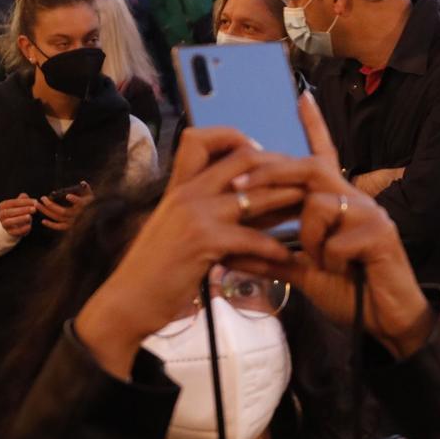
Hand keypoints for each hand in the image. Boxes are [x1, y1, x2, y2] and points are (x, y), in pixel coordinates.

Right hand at [0, 193, 37, 236]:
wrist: (15, 224)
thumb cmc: (19, 210)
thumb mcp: (21, 204)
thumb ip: (23, 199)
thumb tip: (24, 196)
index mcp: (2, 206)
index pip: (12, 203)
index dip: (24, 202)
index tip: (35, 202)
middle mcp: (1, 215)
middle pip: (9, 212)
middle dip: (22, 210)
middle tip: (34, 209)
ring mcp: (4, 224)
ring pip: (9, 222)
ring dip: (20, 219)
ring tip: (30, 217)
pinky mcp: (9, 232)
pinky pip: (14, 232)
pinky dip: (22, 229)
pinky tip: (29, 226)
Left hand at [37, 182, 91, 231]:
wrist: (91, 212)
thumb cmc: (87, 199)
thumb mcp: (88, 192)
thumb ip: (85, 187)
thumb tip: (83, 183)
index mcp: (84, 204)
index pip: (80, 203)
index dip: (74, 200)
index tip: (67, 196)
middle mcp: (78, 214)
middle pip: (63, 211)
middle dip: (51, 205)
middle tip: (42, 198)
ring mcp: (73, 220)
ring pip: (58, 217)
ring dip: (46, 212)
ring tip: (37, 204)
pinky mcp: (69, 226)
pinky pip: (59, 227)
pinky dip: (51, 225)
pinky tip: (43, 221)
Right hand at [74, 129, 307, 378]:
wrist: (128, 301)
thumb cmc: (155, 268)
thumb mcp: (175, 227)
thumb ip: (204, 208)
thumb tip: (245, 198)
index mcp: (178, 186)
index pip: (200, 138)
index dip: (234, 138)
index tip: (259, 153)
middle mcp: (186, 192)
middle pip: (241, 159)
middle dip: (278, 167)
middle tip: (302, 180)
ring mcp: (194, 215)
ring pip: (254, 196)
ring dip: (287, 201)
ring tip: (311, 208)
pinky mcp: (203, 242)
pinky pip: (250, 238)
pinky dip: (273, 248)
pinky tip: (287, 257)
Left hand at [230, 97, 432, 357]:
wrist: (388, 320)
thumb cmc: (350, 290)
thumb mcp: (303, 271)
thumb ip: (271, 257)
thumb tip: (228, 252)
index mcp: (337, 204)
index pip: (324, 157)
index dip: (315, 126)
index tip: (301, 97)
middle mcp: (355, 200)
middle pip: (309, 168)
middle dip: (270, 173)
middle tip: (238, 185)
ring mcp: (370, 214)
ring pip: (318, 204)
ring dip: (307, 235)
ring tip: (319, 259)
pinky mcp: (381, 234)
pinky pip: (336, 239)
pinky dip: (329, 258)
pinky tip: (343, 271)